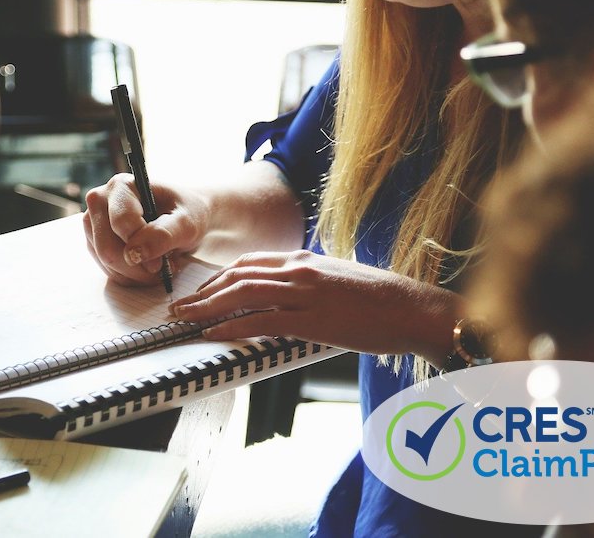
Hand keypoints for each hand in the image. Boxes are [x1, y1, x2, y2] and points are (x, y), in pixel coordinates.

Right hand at [83, 174, 210, 285]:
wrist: (184, 217)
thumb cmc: (187, 213)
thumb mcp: (186, 223)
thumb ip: (163, 235)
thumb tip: (134, 254)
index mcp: (122, 186)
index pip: (121, 223)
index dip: (142, 247)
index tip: (162, 261)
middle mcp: (100, 200)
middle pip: (108, 248)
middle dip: (137, 266)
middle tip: (162, 268)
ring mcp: (93, 223)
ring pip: (106, 262)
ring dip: (135, 273)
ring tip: (158, 265)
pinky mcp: (95, 242)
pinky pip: (107, 270)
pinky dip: (130, 276)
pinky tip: (147, 267)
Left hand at [168, 250, 460, 358]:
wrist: (413, 308)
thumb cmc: (382, 300)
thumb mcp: (339, 280)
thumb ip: (310, 284)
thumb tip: (289, 298)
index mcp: (305, 259)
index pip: (250, 263)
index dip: (219, 278)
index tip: (201, 291)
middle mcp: (300, 270)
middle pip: (238, 275)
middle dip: (203, 292)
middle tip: (180, 306)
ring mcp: (305, 293)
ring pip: (242, 294)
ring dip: (207, 307)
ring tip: (185, 319)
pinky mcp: (312, 318)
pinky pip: (261, 321)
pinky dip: (232, 327)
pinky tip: (213, 335)